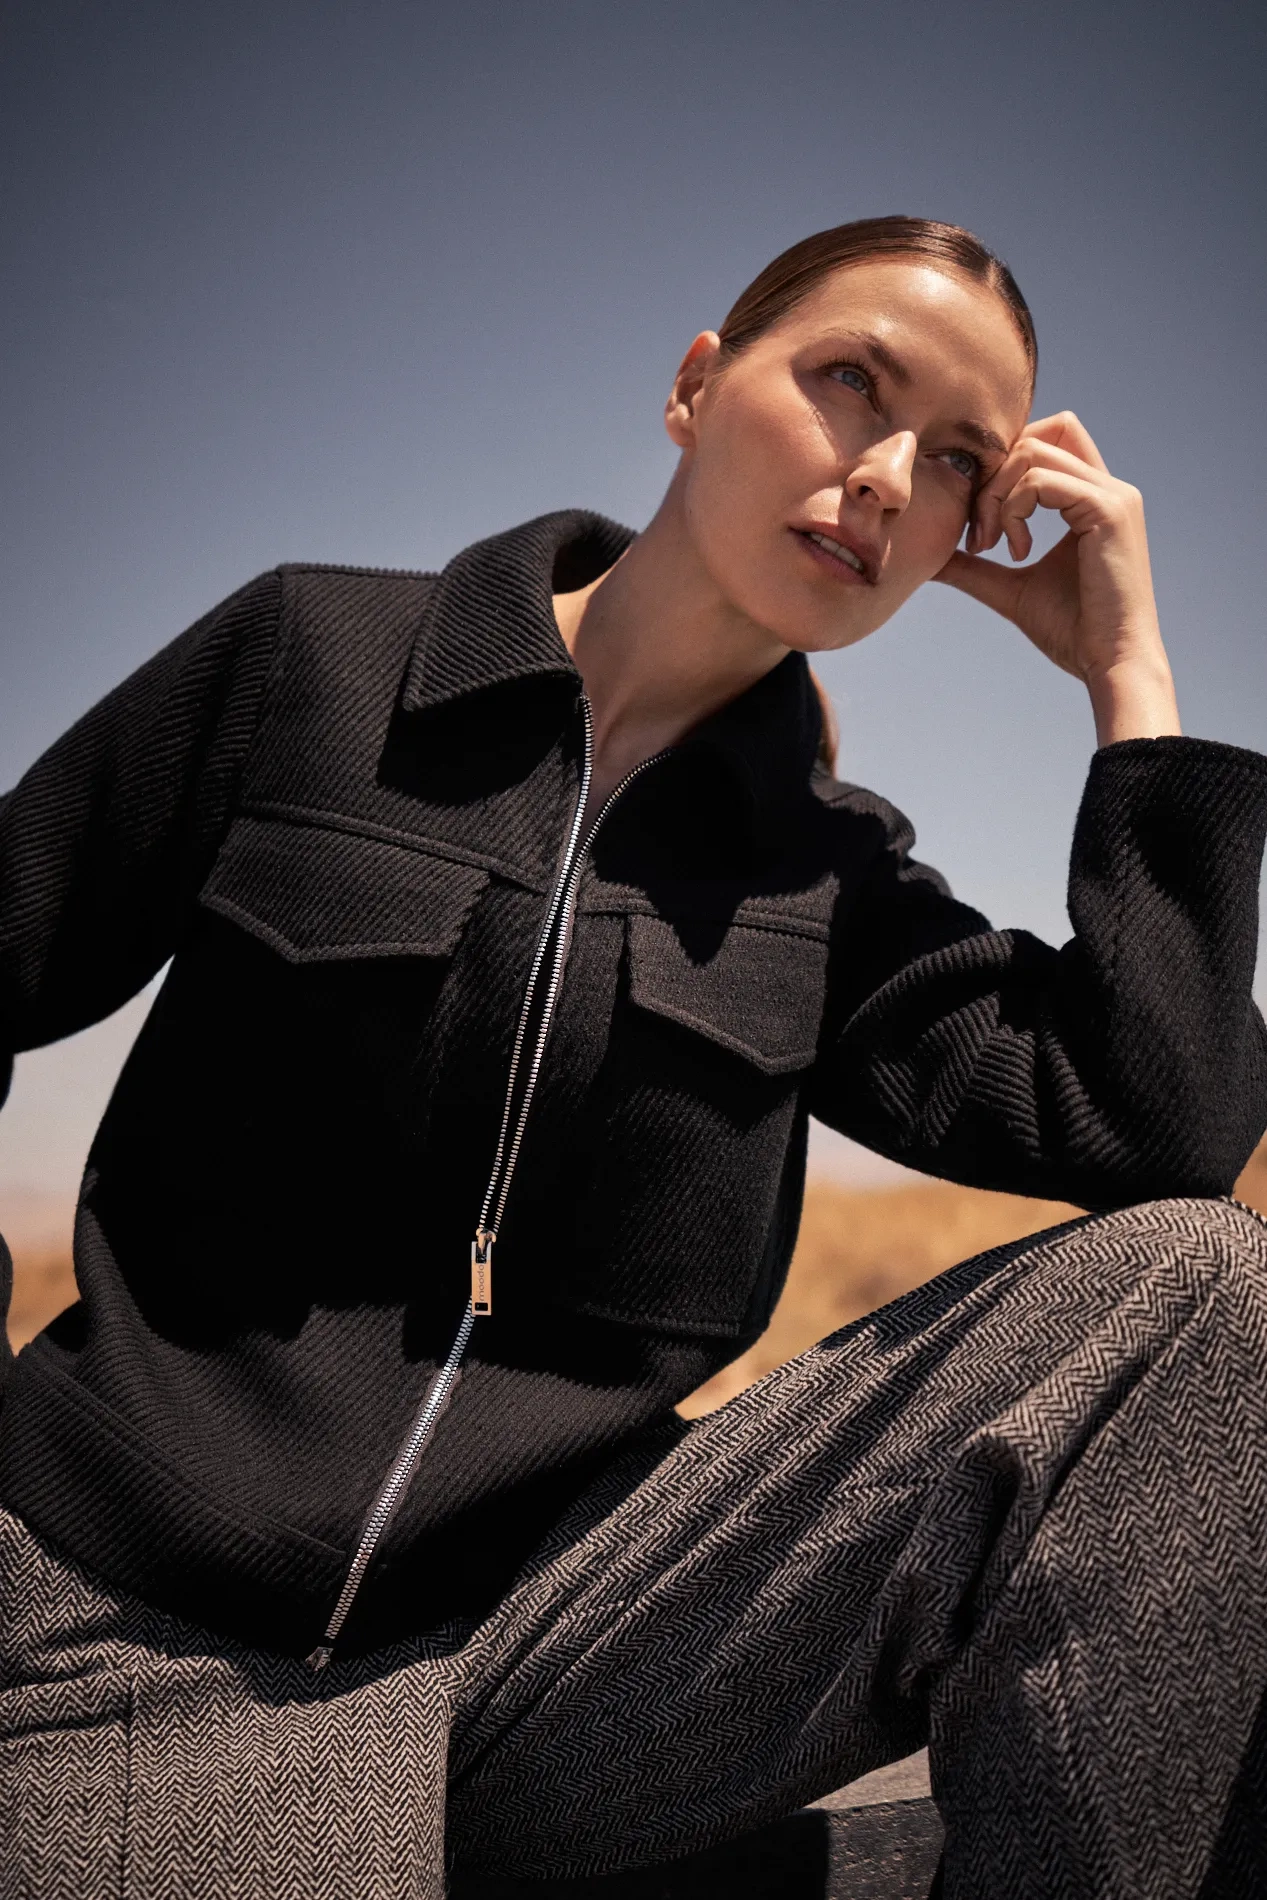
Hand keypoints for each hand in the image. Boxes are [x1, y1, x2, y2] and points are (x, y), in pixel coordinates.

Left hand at [934, 411, 1179, 744]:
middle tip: (979, 533)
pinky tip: (1016, 551)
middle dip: (992, 475)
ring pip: (1034, 450)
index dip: (1000, 469)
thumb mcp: (1010, 588)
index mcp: (1092, 498)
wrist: (1109, 663)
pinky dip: (1014, 508)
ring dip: (996, 495)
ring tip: (992, 545)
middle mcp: (1109, 487)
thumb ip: (974, 565)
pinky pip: (1042, 478)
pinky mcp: (1110, 509)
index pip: (1044, 441)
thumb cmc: (1070, 631)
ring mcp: (1113, 494)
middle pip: (1039, 431)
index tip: (978, 524)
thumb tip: (930, 555)